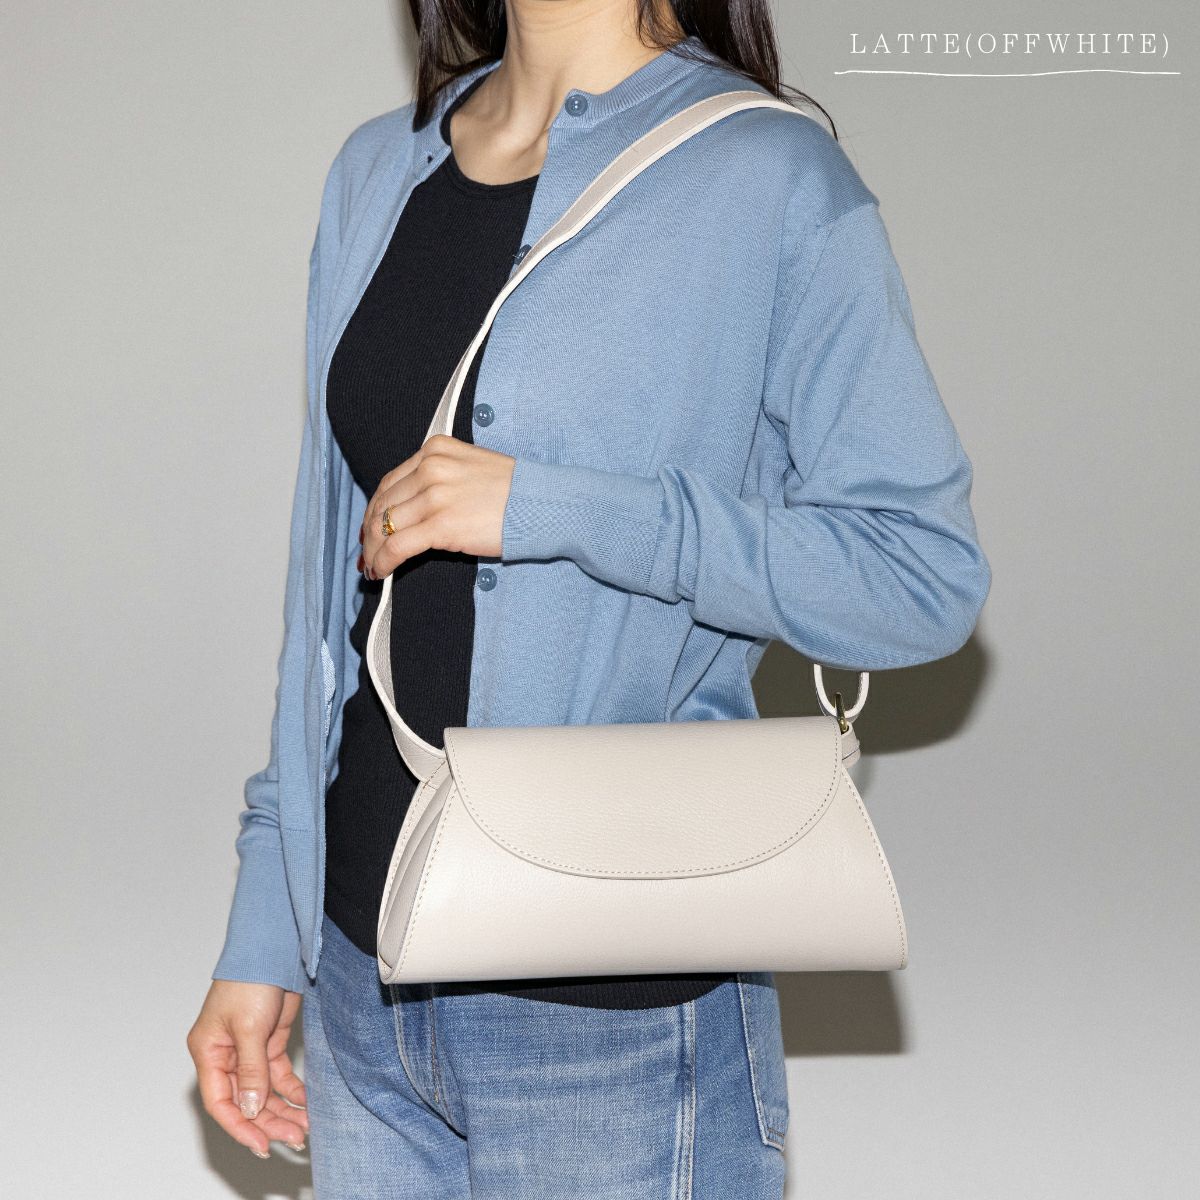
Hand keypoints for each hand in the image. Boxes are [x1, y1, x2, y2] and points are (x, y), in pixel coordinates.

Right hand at [187, 980, 308, 1158]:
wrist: (274, 949)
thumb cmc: (249, 980)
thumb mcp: (248, 1027)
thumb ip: (250, 1070)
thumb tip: (249, 1109)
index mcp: (208, 1053)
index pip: (220, 1102)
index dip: (240, 1127)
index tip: (261, 1144)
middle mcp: (226, 1056)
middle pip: (245, 1101)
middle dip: (268, 1122)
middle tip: (294, 1138)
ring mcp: (249, 1051)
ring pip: (263, 1092)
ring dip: (282, 1110)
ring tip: (304, 1126)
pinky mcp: (269, 1042)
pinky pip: (278, 1076)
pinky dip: (292, 1090)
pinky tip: (306, 1102)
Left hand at [360, 434, 515, 580]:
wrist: (542, 504)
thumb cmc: (515, 492)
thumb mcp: (471, 468)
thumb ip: (440, 478)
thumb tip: (411, 510)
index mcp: (436, 450)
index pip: (391, 481)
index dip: (376, 509)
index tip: (372, 527)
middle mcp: (431, 467)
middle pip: (383, 503)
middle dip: (370, 532)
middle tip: (368, 552)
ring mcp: (434, 495)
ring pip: (384, 526)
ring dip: (373, 551)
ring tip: (373, 567)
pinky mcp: (441, 524)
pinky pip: (397, 546)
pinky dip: (383, 561)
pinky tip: (381, 572)